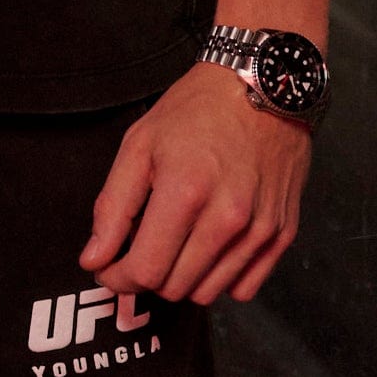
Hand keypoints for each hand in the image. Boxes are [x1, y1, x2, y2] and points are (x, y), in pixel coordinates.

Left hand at [79, 62, 311, 305]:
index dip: (118, 277)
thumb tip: (94, 259)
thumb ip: (112, 207)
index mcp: (186, 191)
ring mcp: (260, 229)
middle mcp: (228, 217)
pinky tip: (208, 245)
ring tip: (175, 241)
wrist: (261, 83)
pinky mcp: (282, 234)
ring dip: (182, 278)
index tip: (108, 268)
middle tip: (140, 246)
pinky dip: (220, 277)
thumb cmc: (196, 109)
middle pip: (174, 287)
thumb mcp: (140, 143)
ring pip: (207, 293)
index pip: (145, 271)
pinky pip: (243, 288)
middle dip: (147, 275)